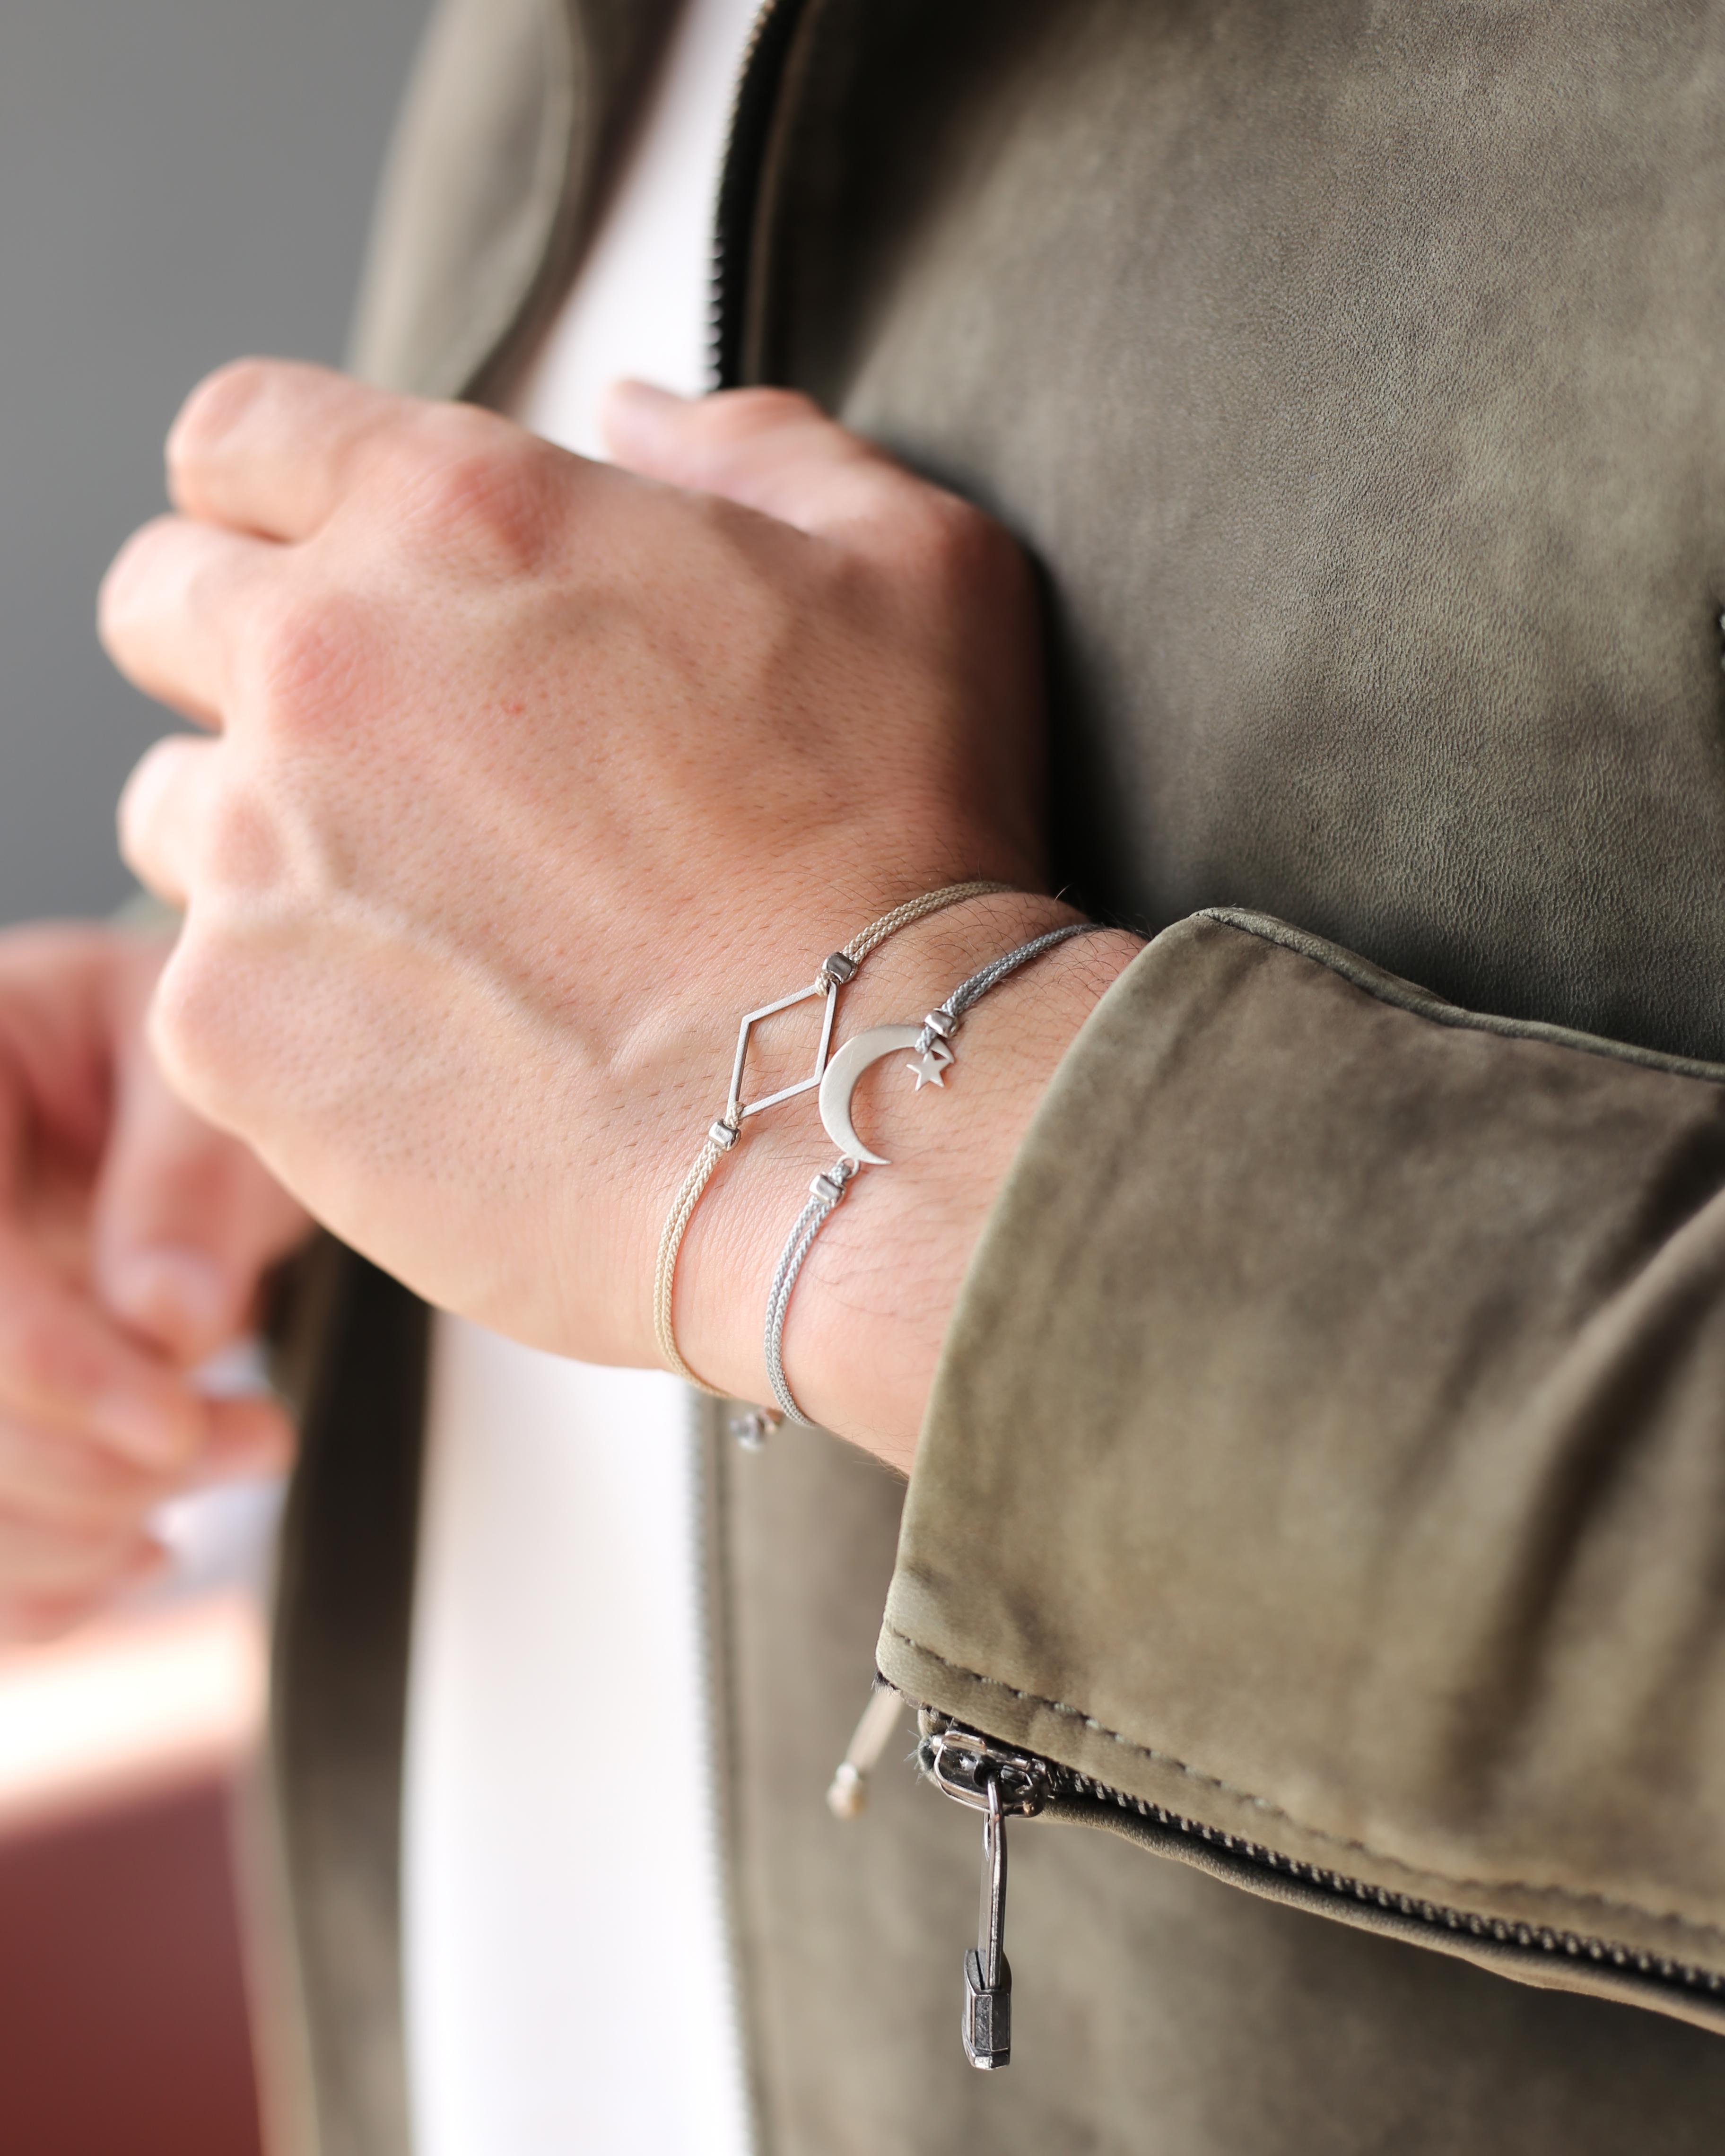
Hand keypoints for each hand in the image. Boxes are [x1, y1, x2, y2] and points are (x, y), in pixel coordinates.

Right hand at [0, 925, 310, 1636]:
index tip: (178, 1425)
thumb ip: (190, 1180)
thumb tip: (170, 1319)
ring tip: (240, 1457)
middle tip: (257, 1439)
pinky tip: (142, 1543)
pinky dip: (43, 1587)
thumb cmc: (188, 1080)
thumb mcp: (213, 1086)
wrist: (152, 1129)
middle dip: (91, 1467)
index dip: (53, 1371)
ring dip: (83, 1534)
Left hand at [101, 362, 1137, 1464]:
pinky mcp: (226, 1024)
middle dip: (245, 659)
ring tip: (438, 930)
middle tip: (387, 761)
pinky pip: (201, 991)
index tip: (333, 570)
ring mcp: (253, 846)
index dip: (276, 498)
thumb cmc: (907, 849)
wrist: (858, 1114)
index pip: (240, 435)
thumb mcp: (915, 569)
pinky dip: (297, 1013)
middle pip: (160, 605)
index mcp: (459, 512)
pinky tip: (446, 1047)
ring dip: (268, 846)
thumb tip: (635, 411)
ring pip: (172, 811)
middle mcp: (320, 656)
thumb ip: (757, 447)